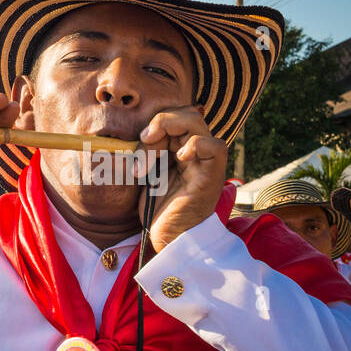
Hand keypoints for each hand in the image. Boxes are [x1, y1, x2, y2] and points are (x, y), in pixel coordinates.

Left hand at [136, 106, 227, 252]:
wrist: (170, 237)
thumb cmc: (158, 208)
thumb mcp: (145, 171)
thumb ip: (145, 149)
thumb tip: (136, 132)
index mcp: (180, 146)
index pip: (174, 115)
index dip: (155, 122)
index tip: (139, 140)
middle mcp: (196, 150)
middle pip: (185, 113)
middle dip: (160, 123)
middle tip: (145, 142)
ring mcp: (206, 160)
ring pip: (195, 121)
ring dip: (168, 130)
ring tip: (153, 158)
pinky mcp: (212, 174)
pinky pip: (214, 146)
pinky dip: (195, 145)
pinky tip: (180, 159)